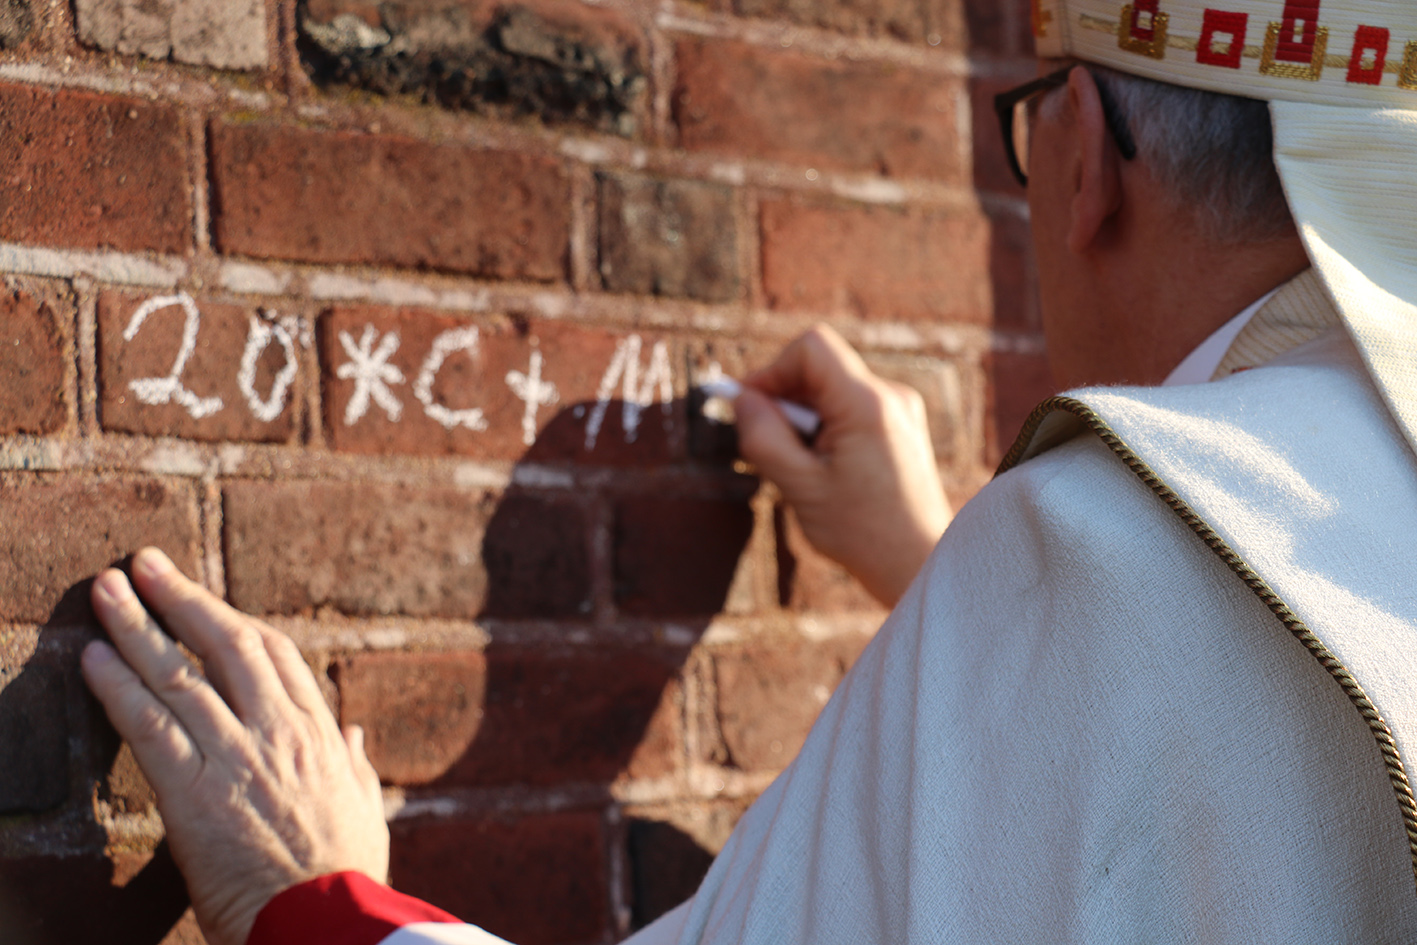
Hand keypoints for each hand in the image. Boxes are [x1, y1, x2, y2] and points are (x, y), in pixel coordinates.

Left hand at [81, 548, 389, 944]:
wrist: (327, 926)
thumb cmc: (348, 876)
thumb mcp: (365, 810)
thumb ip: (355, 764)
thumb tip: (354, 730)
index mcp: (320, 735)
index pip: (275, 656)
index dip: (233, 621)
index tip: (204, 603)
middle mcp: (278, 732)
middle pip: (225, 644)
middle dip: (182, 598)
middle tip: (144, 563)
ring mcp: (237, 757)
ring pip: (181, 674)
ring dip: (137, 625)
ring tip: (105, 589)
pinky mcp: (196, 793)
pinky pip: (150, 727)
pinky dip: (118, 688)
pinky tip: (91, 658)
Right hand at [735, 326, 950, 606]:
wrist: (918, 563)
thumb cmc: (863, 533)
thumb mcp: (800, 487)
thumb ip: (763, 437)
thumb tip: (741, 399)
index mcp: (867, 404)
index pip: (811, 348)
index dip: (772, 371)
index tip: (752, 408)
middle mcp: (890, 396)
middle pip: (819, 368)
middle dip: (787, 401)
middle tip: (776, 450)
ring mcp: (899, 409)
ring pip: (831, 389)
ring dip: (805, 419)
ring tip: (806, 468)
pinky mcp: (899, 425)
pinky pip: (849, 408)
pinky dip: (826, 429)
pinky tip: (827, 470)